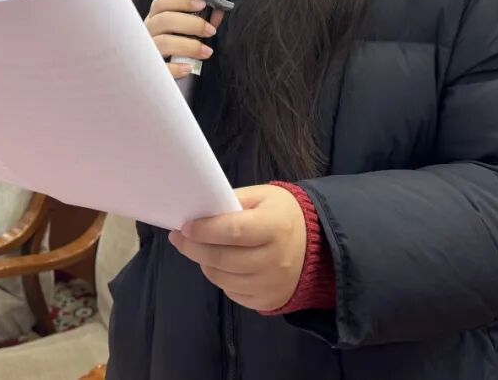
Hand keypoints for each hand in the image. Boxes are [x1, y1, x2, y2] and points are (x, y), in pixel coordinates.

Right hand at [144, 0, 223, 79]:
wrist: (156, 74)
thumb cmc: (175, 46)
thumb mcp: (185, 31)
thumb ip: (201, 19)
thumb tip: (217, 12)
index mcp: (155, 18)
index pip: (162, 2)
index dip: (181, 0)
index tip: (202, 4)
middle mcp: (149, 32)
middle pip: (164, 20)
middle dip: (192, 23)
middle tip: (210, 31)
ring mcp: (148, 50)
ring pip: (164, 42)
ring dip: (189, 46)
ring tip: (207, 52)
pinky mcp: (151, 70)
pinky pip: (161, 67)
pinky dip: (176, 67)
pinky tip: (189, 67)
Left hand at [169, 184, 306, 311]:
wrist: (318, 246)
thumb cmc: (283, 215)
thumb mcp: (263, 196)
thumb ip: (233, 200)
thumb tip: (200, 213)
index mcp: (275, 227)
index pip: (232, 231)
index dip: (204, 230)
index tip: (185, 226)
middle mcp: (275, 260)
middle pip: (222, 258)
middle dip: (193, 248)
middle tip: (179, 238)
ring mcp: (271, 285)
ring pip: (222, 278)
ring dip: (204, 263)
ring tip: (200, 249)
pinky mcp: (267, 301)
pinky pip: (231, 292)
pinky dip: (220, 278)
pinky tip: (221, 264)